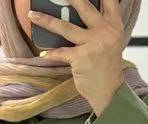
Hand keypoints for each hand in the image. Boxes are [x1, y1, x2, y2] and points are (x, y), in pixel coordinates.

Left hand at [28, 0, 125, 115]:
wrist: (109, 91)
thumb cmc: (107, 68)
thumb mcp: (110, 42)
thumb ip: (100, 28)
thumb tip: (80, 16)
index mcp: (114, 25)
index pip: (110, 1)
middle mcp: (105, 32)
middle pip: (85, 8)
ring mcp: (92, 44)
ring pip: (66, 28)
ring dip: (47, 21)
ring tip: (32, 15)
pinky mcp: (81, 58)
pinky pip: (61, 52)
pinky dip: (51, 54)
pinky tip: (43, 54)